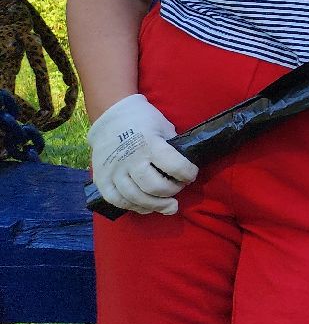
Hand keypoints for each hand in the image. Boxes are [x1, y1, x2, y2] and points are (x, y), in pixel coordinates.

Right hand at [87, 94, 197, 214]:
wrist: (111, 117)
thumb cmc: (143, 121)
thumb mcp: (164, 128)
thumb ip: (173, 148)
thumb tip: (183, 170)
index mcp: (150, 144)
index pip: (174, 166)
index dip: (188, 174)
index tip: (192, 175)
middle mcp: (130, 160)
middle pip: (154, 187)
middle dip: (172, 191)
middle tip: (179, 188)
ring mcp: (113, 171)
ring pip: (135, 198)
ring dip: (156, 205)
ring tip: (169, 206)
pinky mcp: (101, 179)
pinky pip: (117, 200)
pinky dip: (134, 207)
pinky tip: (146, 206)